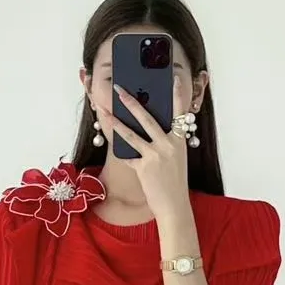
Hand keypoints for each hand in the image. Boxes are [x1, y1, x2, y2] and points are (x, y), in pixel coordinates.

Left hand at [104, 75, 193, 222]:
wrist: (174, 205)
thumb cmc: (174, 182)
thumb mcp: (175, 158)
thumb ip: (166, 142)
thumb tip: (148, 128)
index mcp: (179, 141)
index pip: (180, 113)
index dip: (177, 95)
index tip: (172, 78)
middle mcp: (168, 145)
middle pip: (147, 118)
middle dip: (131, 102)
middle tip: (119, 90)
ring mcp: (156, 156)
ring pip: (131, 135)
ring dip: (115, 122)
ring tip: (104, 111)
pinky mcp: (143, 168)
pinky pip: (128, 156)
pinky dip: (120, 152)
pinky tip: (112, 145)